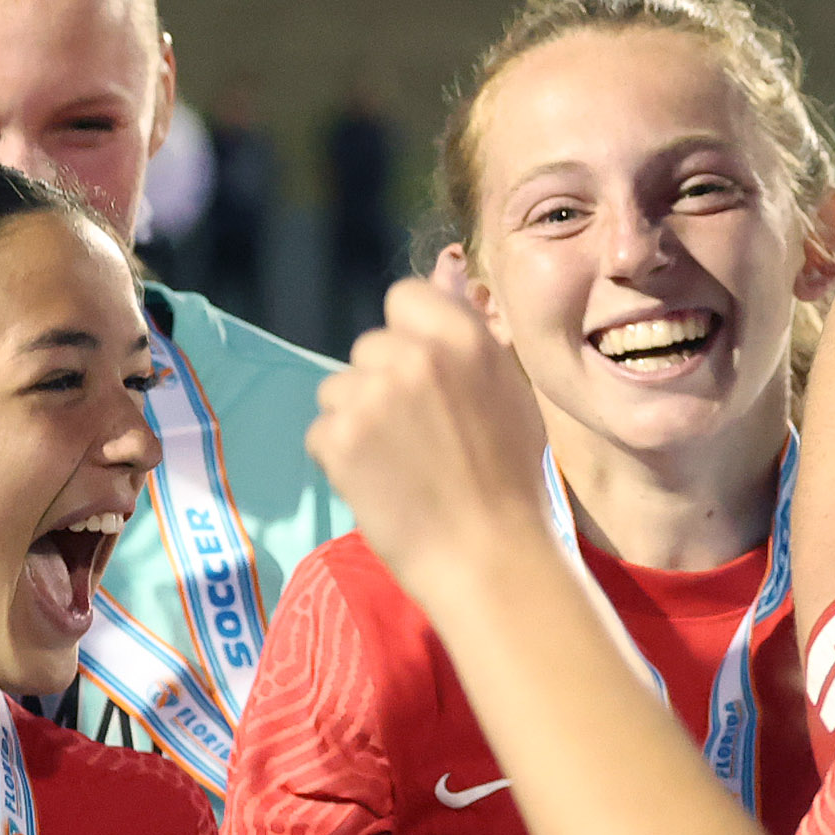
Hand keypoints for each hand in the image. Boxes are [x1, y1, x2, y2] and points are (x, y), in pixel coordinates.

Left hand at [308, 275, 551, 605]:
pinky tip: (376, 484)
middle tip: (413, 431)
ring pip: (338, 389)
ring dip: (355, 420)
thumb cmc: (513, 479)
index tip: (423, 373)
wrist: (490, 554)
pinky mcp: (338, 439)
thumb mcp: (509, 392)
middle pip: (368, 346)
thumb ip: (468, 342)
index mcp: (463, 338)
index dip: (409, 335)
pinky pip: (321, 433)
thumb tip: (442, 280)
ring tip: (394, 463)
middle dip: (381, 381)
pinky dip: (340, 459)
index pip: (403, 296)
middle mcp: (413, 356)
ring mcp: (371, 397)